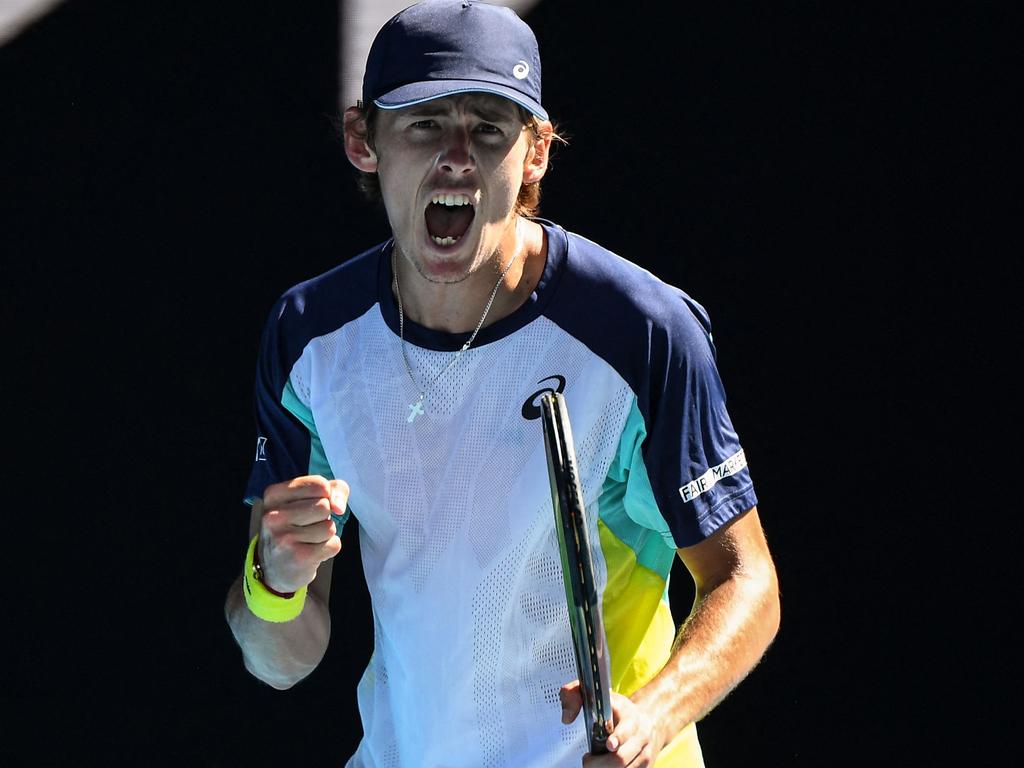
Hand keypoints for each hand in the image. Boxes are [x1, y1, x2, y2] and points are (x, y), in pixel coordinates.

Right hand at [258, 475, 348, 592]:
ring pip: (329, 527)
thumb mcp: (307, 500)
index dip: (325, 495)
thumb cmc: (296, 526)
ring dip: (325, 534)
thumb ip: (333, 489)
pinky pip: (334, 545)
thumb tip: (339, 507)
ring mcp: (284, 538)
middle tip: (307, 527)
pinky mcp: (299, 557)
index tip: (312, 505)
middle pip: (324, 505)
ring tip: (307, 540)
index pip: (319, 484)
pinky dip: (328, 549)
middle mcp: (273, 516)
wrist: (275, 568)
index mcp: (273, 495)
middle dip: (324, 517)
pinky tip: (311, 553)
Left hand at [560, 680, 665, 765]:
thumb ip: (574, 695)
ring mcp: (645, 753)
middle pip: (621, 758)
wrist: (647, 720)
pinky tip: (604, 767)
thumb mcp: (596, 694)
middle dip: (600, 764)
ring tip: (594, 763)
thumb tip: (566, 718)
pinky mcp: (645, 766)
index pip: (626, 729)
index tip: (608, 745)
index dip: (618, 738)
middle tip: (587, 761)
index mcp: (629, 716)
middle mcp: (640, 735)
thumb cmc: (615, 709)